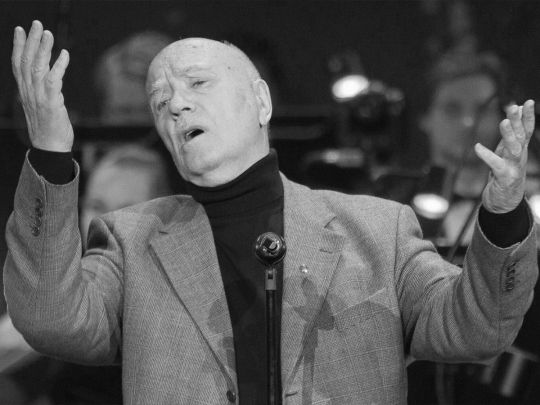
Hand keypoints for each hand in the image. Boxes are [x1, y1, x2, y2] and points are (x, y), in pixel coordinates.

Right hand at [12, 20, 73, 151]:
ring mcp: (39, 98)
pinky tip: (64, 55)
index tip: (20, 29)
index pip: (17, 64)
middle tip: (37, 23)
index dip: (18, 45)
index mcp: (25, 92)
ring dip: (43, 49)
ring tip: (49, 33)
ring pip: (37, 67)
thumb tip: (51, 78)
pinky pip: (52, 81)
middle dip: (31, 40)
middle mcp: (29, 92)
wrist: (51, 149)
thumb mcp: (42, 106)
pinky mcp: (51, 104)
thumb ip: (43, 91)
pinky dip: (58, 66)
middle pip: (26, 61)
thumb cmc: (49, 129)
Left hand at [475, 100, 534, 212]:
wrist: (506, 202)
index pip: (527, 130)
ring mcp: (513, 167)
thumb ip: (511, 134)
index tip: (527, 102)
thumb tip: (514, 112)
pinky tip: (477, 147)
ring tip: (503, 122)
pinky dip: (487, 155)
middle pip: (520, 136)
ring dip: (508, 135)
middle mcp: (520, 156)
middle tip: (513, 107)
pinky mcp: (503, 177)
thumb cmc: (506, 173)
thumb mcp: (509, 152)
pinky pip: (495, 165)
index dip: (528, 116)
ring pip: (513, 148)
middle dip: (518, 120)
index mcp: (521, 149)